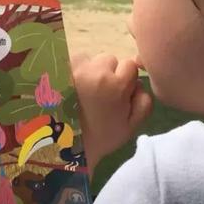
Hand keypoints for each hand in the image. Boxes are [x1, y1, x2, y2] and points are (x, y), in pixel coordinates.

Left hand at [71, 53, 153, 177]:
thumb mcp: (131, 125)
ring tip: (84, 90)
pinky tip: (72, 87)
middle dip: (109, 72)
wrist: (67, 145)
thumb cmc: (102, 137)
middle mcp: (96, 72)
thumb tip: (139, 83)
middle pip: (109, 60)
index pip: (130, 65)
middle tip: (101, 92)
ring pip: (90, 59)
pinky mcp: (59, 70)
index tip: (119, 92)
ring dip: (91, 70)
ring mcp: (75, 69)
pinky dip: (75, 70)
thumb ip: (144, 101)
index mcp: (116, 85)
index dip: (126, 79)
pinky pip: (73, 62)